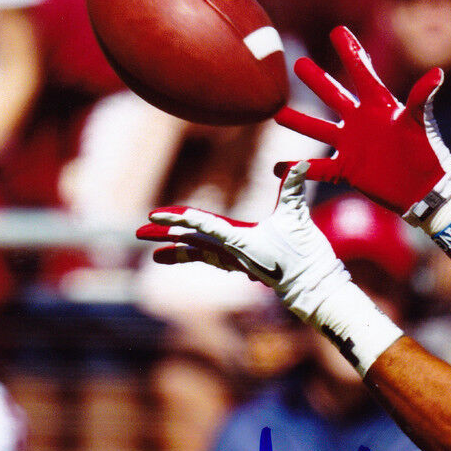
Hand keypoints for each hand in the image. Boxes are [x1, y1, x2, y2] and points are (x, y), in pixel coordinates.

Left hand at [138, 163, 402, 372]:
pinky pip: (212, 260)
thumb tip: (301, 164)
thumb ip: (295, 188)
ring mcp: (237, 260)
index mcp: (240, 240)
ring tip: (153, 254)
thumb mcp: (298, 217)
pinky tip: (186, 258)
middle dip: (165, 235)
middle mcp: (232, 252)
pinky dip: (197, 257)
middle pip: (191, 240)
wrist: (313, 286)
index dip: (179, 218)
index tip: (157, 215)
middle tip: (137, 231)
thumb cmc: (305, 253)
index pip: (203, 225)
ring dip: (176, 251)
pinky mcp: (243, 264)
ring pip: (199, 253)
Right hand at [276, 27, 450, 221]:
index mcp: (379, 106)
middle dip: (316, 79)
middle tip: (297, 63)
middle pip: (332, 95)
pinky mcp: (348, 170)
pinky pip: (317, 170)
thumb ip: (421, 99)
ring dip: (298, 122)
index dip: (350, 51)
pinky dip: (297, 171)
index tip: (338, 30)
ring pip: (318, 130)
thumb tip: (438, 74)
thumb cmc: (427, 155)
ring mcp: (351, 146)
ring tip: (276, 114)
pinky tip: (277, 169)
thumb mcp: (420, 124)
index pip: (361, 72)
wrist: (425, 191)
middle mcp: (361, 122)